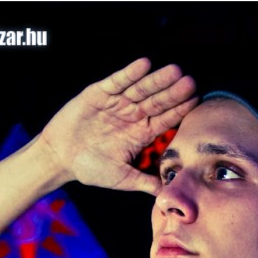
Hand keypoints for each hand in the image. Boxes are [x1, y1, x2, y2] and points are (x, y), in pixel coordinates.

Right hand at [39, 57, 197, 194]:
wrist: (60, 158)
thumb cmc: (91, 168)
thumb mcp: (122, 178)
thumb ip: (145, 182)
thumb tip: (168, 194)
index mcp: (141, 133)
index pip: (165, 120)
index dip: (180, 111)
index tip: (196, 102)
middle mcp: (132, 115)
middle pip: (157, 102)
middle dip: (173, 93)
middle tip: (191, 83)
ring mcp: (117, 103)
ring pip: (141, 89)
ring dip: (157, 80)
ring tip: (174, 71)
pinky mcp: (99, 93)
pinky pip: (117, 81)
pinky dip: (129, 73)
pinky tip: (144, 64)